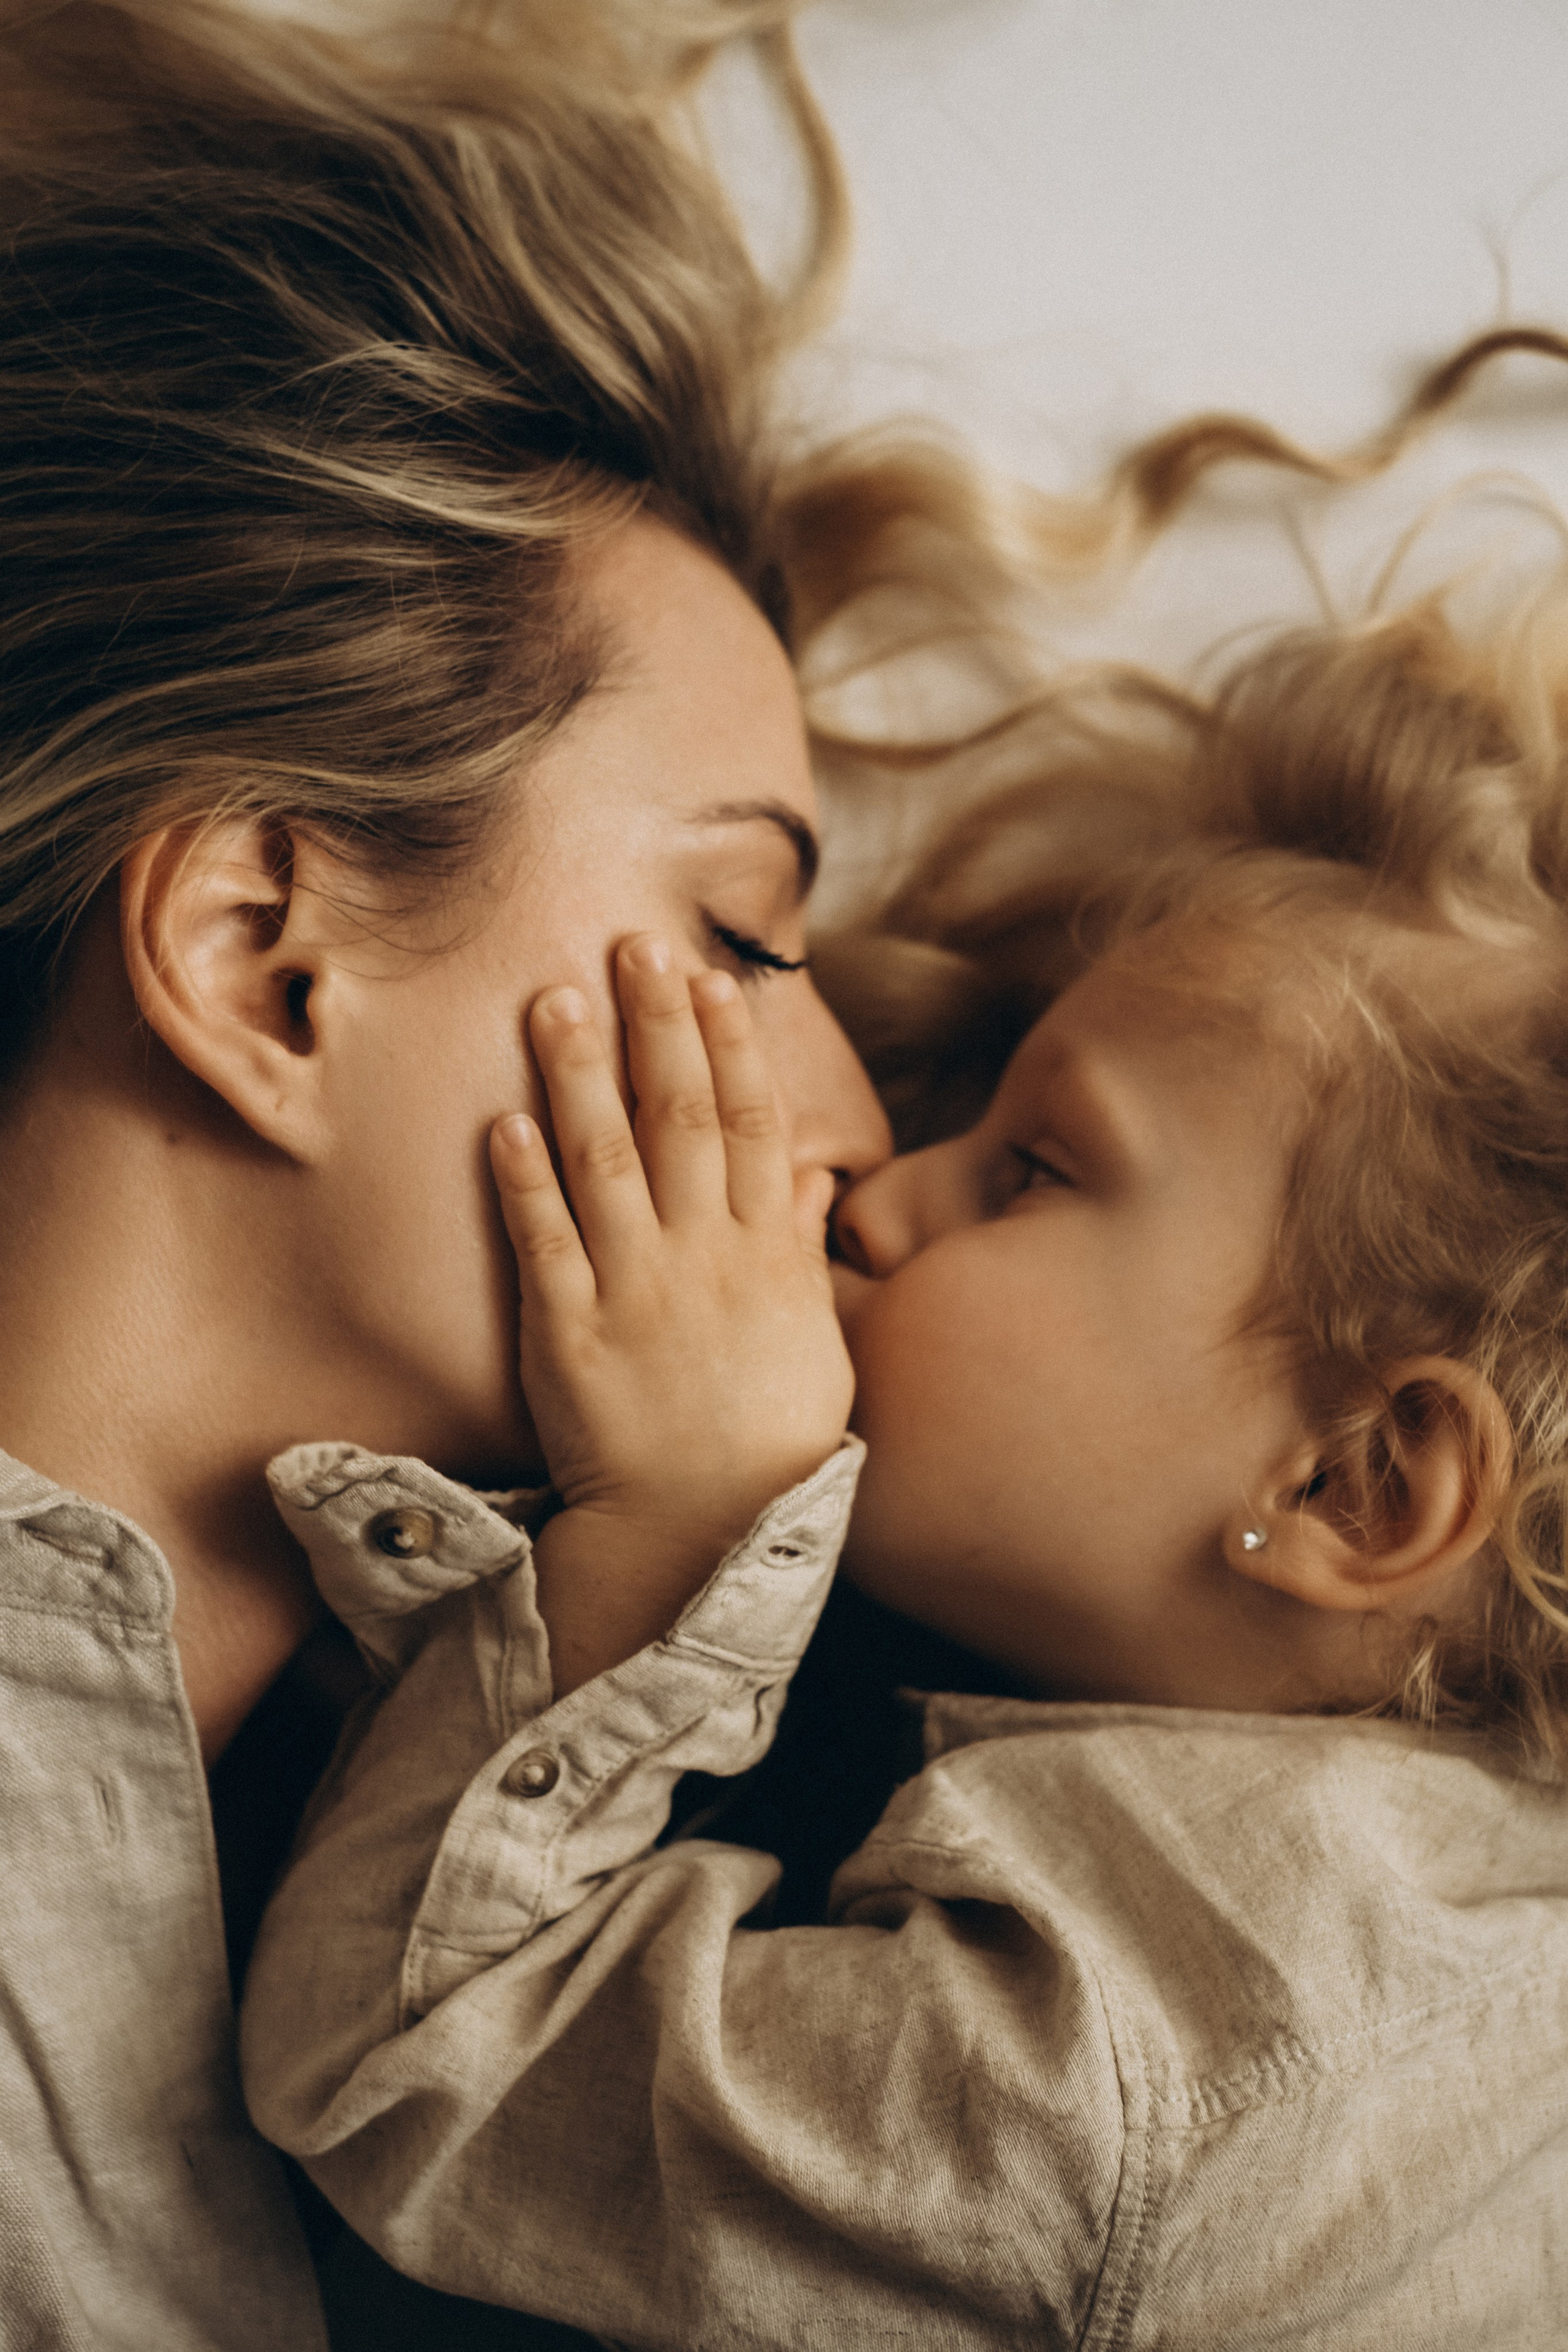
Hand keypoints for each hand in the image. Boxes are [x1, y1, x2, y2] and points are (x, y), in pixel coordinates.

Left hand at [489, 934, 853, 1691]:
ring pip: (606, 1162)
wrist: (700, 1535)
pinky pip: (545, 1243)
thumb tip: (811, 1186)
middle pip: (681, 1118)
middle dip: (657, 1026)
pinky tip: (505, 1120)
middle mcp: (704, 1259)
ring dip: (579, 1075)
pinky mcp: (567, 1334)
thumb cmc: (768, 1442)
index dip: (732, 1045)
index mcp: (768, 1255)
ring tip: (556, 998)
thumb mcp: (815, 1345)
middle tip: (634, 944)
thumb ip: (806, 1258)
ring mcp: (634, 1292)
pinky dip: (524, 1181)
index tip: (712, 977)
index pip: (753, 1125)